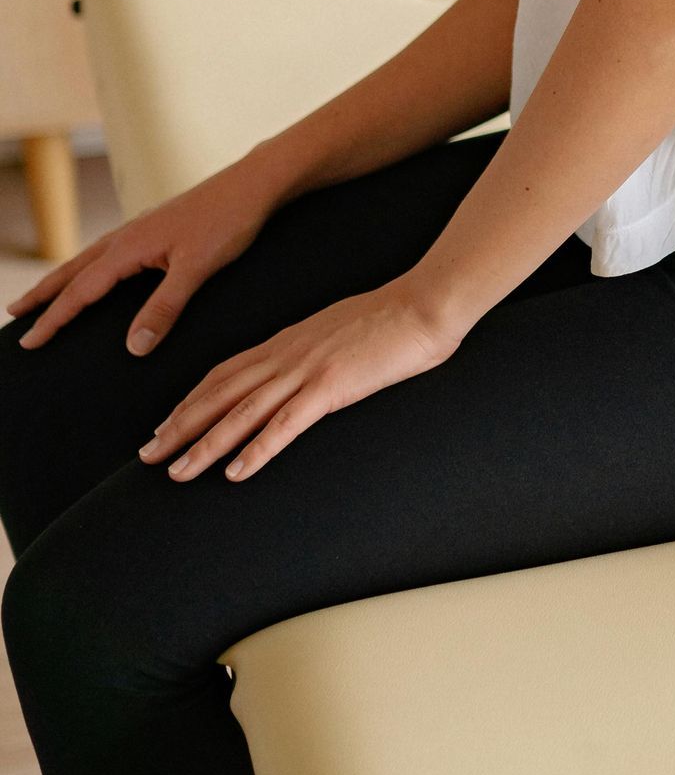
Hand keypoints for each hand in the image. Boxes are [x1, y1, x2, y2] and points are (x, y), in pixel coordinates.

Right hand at [9, 157, 284, 354]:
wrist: (254, 184)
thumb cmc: (228, 221)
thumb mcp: (197, 269)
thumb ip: (165, 307)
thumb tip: (134, 348)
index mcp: (128, 247)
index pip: (80, 291)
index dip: (53, 319)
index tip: (29, 342)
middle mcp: (126, 236)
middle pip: (73, 270)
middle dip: (43, 295)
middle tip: (14, 315)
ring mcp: (140, 230)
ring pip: (89, 259)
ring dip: (63, 279)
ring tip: (43, 296)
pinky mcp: (156, 228)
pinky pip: (109, 253)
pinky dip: (91, 267)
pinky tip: (98, 273)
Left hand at [138, 275, 464, 482]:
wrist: (426, 302)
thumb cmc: (395, 318)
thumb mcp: (341, 331)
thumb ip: (317, 351)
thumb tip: (307, 371)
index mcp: (288, 341)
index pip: (224, 372)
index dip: (190, 400)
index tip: (165, 424)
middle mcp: (286, 354)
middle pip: (219, 393)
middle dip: (180, 425)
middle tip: (148, 455)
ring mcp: (307, 369)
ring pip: (242, 412)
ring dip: (205, 444)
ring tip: (177, 472)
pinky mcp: (332, 386)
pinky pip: (286, 423)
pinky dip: (257, 448)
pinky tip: (236, 471)